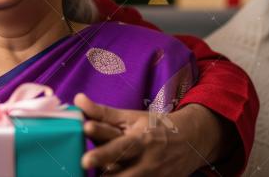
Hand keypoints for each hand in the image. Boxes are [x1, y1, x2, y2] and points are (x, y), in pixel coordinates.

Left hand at [74, 93, 235, 176]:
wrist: (190, 141)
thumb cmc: (155, 127)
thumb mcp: (131, 118)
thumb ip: (103, 113)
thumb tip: (77, 99)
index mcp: (139, 140)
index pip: (119, 145)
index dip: (103, 148)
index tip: (87, 133)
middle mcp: (145, 161)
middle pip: (121, 171)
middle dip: (104, 165)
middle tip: (85, 163)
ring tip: (95, 176)